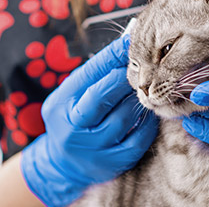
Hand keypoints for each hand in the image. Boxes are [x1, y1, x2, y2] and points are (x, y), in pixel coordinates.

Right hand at [21, 36, 158, 205]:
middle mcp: (73, 128)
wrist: (64, 166)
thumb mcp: (73, 94)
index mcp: (61, 105)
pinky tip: (147, 113)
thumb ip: (96, 72)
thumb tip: (126, 43)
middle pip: (104, 95)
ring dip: (138, 98)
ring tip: (145, 89)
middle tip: (142, 66)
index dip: (112, 56)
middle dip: (126, 77)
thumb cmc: (74, 118)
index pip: (89, 74)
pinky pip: (138, 138)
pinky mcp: (113, 163)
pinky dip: (147, 122)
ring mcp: (93, 149)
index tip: (129, 42)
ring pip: (125, 116)